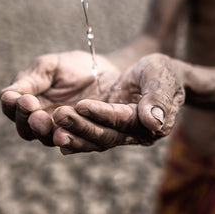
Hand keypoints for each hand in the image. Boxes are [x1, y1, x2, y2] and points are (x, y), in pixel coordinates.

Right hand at [0, 51, 119, 145]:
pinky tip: (65, 131)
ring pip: (46, 138)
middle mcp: (41, 122)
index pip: (11, 109)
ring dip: (43, 130)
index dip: (12, 105)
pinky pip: (72, 141)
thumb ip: (30, 81)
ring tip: (45, 119)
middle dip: (26, 119)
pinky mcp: (81, 137)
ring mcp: (61, 132)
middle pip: (25, 129)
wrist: (108, 73)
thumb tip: (7, 95)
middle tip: (32, 108)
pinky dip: (67, 138)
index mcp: (28, 103)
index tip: (21, 97)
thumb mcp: (49, 68)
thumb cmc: (75, 68)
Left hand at [51, 53, 185, 152]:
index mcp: (152, 122)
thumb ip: (158, 98)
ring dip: (74, 135)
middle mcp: (136, 134)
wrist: (159, 76)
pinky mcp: (109, 131)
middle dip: (82, 127)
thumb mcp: (162, 77)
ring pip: (95, 140)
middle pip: (106, 135)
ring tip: (51, 127)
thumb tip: (153, 122)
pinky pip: (90, 139)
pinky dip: (74, 139)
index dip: (102, 114)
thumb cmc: (162, 73)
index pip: (123, 120)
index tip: (81, 105)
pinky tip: (54, 136)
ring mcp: (122, 135)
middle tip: (59, 115)